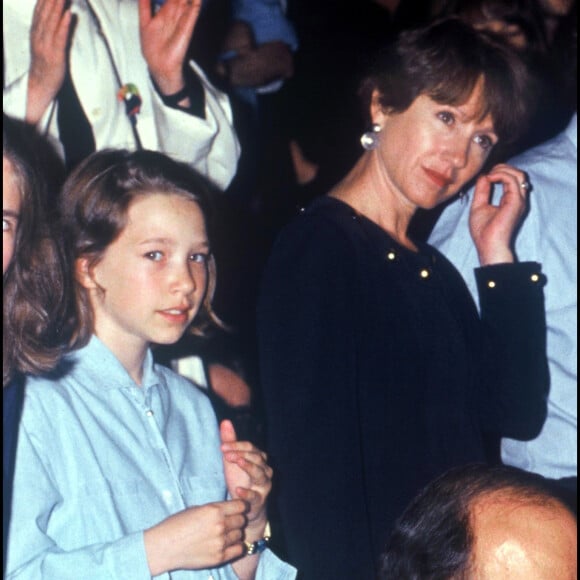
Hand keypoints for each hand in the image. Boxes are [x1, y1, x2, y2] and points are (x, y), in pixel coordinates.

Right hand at [27, 0, 71, 122]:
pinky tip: (68, 14)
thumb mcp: (45, 45)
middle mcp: (39, 36)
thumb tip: (61, 16)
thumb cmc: (46, 66)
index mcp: (36, 33)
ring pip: (51, 22)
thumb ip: (51, 31)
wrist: (40, 85)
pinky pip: (59, 37)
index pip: (39, 10)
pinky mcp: (55, 55)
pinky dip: (63, 25)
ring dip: (57, 6)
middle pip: (45, 12)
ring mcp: (46, 46)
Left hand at [138, 0, 200, 94]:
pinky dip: (196, 4)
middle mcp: (175, 14)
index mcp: (165, 12)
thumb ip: (145, 6)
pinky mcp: (187, 27)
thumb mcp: (145, 22)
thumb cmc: (152, 48)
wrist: (159, 64)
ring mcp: (182, 20)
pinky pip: (193, 12)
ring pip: (187, 0)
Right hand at [144, 499, 247, 574]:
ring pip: (240, 534)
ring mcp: (220, 542)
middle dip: (238, 520)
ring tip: (225, 534)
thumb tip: (230, 509)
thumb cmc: (176, 524)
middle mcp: (220, 525)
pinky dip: (236, 547)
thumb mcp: (197, 509)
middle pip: (242, 520)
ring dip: (235, 534)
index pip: (241, 506)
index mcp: (214, 510)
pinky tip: (229, 545)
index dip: (240, 507)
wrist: (164, 547)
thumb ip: (215, 509)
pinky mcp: (219, 558)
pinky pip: (239, 550)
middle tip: (230, 523)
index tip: (237, 509)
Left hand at [220, 420, 271, 538]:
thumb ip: (230, 442)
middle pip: (256, 458)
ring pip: (260, 474)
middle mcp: (265, 470)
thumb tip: (225, 421)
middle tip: (226, 453)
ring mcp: (264, 485)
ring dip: (249, 467)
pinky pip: (255, 496)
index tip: (222, 446)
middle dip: (241, 454)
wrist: (247, 509)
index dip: (237, 445)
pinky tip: (238, 490)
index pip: (250, 447)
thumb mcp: (233, 460)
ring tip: (237, 462)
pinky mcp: (260, 501)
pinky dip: (247, 493)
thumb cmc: (240, 480)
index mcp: (259, 458)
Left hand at [469, 163, 528, 265]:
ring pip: (518, 174)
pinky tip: (490, 178)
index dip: (499, 172)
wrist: (488, 244)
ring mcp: (518, 200)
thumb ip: (482, 190)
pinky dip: (500, 174)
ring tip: (490, 174)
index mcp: (509, 200)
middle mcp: (517, 199)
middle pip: (517, 173)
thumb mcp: (479, 205)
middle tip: (489, 172)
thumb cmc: (483, 231)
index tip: (485, 176)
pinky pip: (512, 180)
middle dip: (502, 167)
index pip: (510, 179)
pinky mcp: (516, 201)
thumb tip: (484, 175)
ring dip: (502, 169)